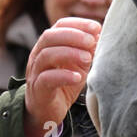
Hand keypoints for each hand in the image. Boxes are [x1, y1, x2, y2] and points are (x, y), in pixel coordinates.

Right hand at [23, 17, 100, 136]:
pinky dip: (64, 75)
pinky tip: (78, 77)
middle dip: (73, 36)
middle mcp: (38, 55)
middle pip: (50, 36)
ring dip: (70, 53)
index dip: (78, 24)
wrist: (47, 112)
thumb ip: (87, 51)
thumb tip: (101, 36)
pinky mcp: (38, 89)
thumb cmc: (63, 85)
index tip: (96, 27)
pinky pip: (47, 78)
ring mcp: (35, 72)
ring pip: (46, 55)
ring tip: (88, 58)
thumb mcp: (78, 65)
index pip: (59, 26)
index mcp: (48, 45)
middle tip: (92, 41)